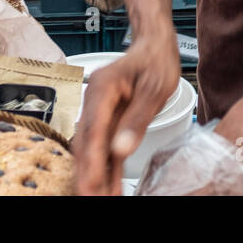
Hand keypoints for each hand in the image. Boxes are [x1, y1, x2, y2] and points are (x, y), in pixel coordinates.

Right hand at [74, 0, 176, 195]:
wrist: (154, 43)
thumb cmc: (156, 59)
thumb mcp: (155, 87)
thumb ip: (137, 119)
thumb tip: (120, 150)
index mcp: (103, 89)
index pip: (93, 130)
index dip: (91, 160)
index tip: (92, 185)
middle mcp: (95, 102)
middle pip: (86, 143)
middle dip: (86, 174)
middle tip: (90, 199)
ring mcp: (99, 112)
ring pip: (92, 149)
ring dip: (94, 175)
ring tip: (99, 199)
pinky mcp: (109, 121)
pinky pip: (104, 148)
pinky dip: (105, 169)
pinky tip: (108, 188)